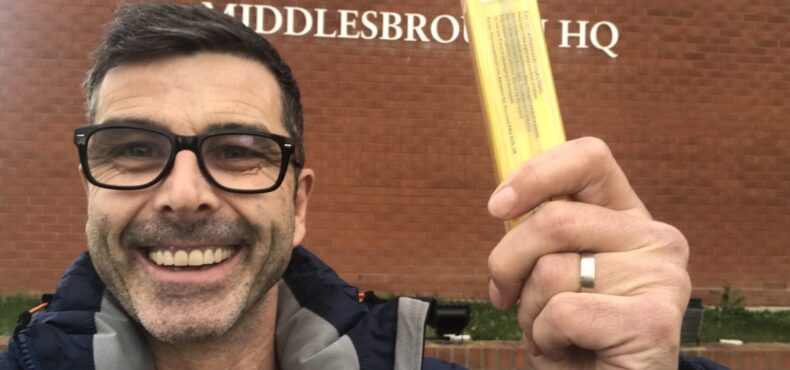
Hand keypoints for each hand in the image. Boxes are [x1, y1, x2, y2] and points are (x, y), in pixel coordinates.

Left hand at [486, 137, 690, 369]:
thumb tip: (504, 204)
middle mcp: (657, 239)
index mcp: (629, 218)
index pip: (590, 158)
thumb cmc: (573, 334)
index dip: (535, 173)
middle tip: (505, 295)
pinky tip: (572, 350)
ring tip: (554, 331)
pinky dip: (546, 339)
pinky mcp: (655, 321)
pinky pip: (563, 312)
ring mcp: (663, 278)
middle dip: (508, 262)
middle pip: (554, 219)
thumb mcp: (552, 272)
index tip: (498, 206)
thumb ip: (541, 236)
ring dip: (530, 311)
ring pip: (552, 270)